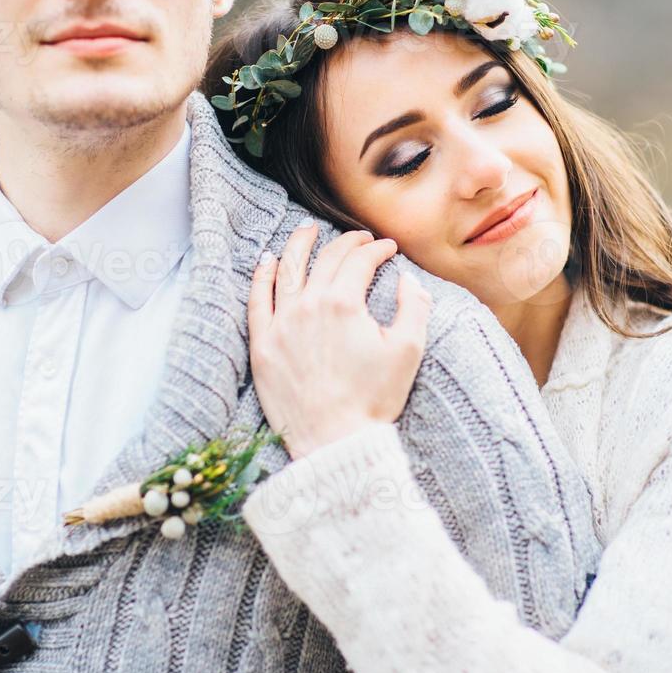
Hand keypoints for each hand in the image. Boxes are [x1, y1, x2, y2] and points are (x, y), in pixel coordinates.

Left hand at [248, 222, 432, 458]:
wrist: (335, 442)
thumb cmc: (373, 401)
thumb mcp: (408, 351)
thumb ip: (414, 307)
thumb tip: (408, 279)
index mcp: (345, 304)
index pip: (360, 261)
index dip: (377, 250)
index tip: (388, 250)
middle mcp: (308, 305)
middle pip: (325, 259)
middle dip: (346, 243)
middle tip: (359, 240)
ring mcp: (281, 323)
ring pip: (285, 269)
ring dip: (298, 244)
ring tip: (307, 230)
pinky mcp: (262, 344)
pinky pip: (256, 300)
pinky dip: (261, 275)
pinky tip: (267, 261)